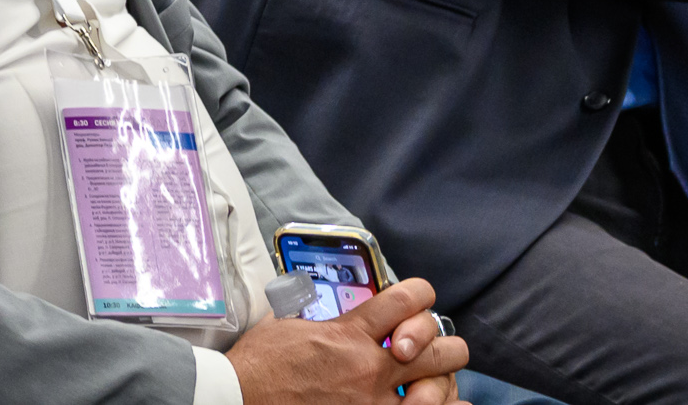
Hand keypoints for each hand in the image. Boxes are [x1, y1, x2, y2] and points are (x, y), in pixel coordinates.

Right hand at [225, 278, 464, 404]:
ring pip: (440, 390)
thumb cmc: (259, 366)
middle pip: (437, 348)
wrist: (243, 399)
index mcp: (348, 334)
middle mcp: (370, 368)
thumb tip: (315, 305)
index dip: (419, 293)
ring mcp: (375, 403)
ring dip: (445, 383)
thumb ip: (314, 316)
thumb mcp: (286, 325)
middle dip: (444, 344)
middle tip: (437, 348)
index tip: (419, 296)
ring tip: (440, 381)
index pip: (402, 300)